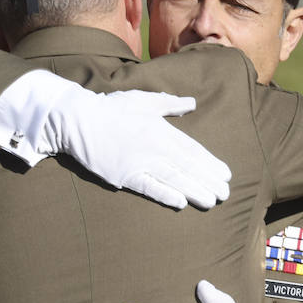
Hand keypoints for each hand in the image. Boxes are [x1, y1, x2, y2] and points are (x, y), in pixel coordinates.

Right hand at [49, 87, 230, 209]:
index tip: (226, 174)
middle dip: (208, 180)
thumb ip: (170, 103)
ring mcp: (138, 162)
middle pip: (186, 166)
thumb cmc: (111, 108)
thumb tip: (192, 104)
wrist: (76, 119)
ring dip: (194, 190)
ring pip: (172, 178)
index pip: (191, 149)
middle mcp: (153, 146)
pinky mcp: (123, 175)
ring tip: (211, 201)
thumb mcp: (144, 100)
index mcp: (160, 129)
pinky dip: (165, 194)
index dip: (210, 163)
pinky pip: (148, 187)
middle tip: (225, 194)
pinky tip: (180, 202)